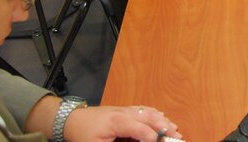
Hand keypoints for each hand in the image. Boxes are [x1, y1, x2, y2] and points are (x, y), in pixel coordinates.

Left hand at [63, 105, 180, 141]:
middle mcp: (123, 113)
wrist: (70, 120)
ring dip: (162, 120)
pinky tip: (161, 117)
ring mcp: (124, 109)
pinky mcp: (123, 110)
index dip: (151, 138)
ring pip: (147, 112)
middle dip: (164, 127)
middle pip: (148, 117)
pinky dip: (154, 113)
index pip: (140, 129)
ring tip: (174, 128)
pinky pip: (142, 109)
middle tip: (177, 136)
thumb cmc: (82, 136)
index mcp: (116, 122)